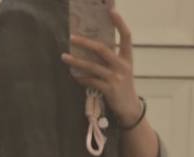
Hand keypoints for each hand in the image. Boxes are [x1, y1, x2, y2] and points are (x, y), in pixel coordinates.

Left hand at [60, 8, 140, 125]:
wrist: (129, 108)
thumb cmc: (122, 86)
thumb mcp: (122, 70)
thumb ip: (111, 58)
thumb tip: (92, 47)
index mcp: (128, 58)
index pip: (126, 36)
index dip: (119, 23)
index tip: (111, 10)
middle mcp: (122, 66)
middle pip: (103, 49)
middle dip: (86, 42)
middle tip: (72, 37)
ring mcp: (115, 79)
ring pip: (93, 67)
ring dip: (76, 61)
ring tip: (64, 57)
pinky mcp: (109, 90)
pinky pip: (91, 82)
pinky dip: (81, 78)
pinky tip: (73, 75)